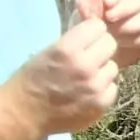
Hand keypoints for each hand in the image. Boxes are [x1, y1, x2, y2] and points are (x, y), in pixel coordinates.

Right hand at [13, 16, 119, 134]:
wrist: (26, 112)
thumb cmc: (33, 78)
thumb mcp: (49, 51)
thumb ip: (74, 41)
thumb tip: (95, 32)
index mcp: (68, 49)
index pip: (98, 27)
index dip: (92, 31)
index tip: (87, 38)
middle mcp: (85, 66)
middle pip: (110, 44)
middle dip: (101, 48)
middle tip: (90, 56)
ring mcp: (95, 87)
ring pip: (113, 67)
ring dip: (103, 69)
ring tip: (87, 76)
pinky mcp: (101, 104)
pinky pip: (113, 88)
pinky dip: (104, 88)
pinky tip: (89, 91)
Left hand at [77, 0, 139, 68]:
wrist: (95, 54)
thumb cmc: (88, 32)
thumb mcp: (81, 20)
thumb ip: (83, 10)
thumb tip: (82, 2)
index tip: (106, 2)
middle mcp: (132, 4)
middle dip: (124, 8)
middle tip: (109, 18)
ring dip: (130, 25)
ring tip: (114, 36)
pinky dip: (137, 40)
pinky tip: (122, 45)